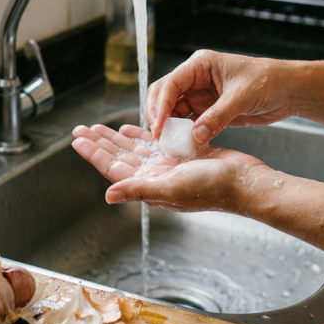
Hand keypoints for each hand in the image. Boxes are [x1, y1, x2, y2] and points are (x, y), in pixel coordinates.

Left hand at [71, 124, 266, 212]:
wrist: (246, 183)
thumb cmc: (213, 189)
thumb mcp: (172, 188)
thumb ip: (138, 190)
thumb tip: (108, 196)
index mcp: (149, 184)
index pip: (113, 168)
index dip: (94, 154)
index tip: (77, 141)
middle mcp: (155, 176)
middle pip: (119, 156)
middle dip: (98, 142)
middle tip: (79, 129)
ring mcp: (168, 165)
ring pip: (134, 148)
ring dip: (115, 137)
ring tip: (96, 127)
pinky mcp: (182, 155)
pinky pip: (154, 142)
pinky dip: (140, 134)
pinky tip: (128, 127)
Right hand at [146, 50, 296, 143]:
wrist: (290, 91)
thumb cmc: (270, 81)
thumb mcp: (241, 97)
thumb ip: (217, 117)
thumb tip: (195, 137)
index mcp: (200, 65)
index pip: (171, 84)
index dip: (161, 105)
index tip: (159, 126)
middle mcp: (196, 79)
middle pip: (165, 96)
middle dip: (159, 115)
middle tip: (159, 136)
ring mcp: (200, 95)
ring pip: (174, 111)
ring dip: (170, 126)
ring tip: (170, 143)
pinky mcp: (208, 110)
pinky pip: (189, 122)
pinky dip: (184, 133)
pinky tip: (184, 144)